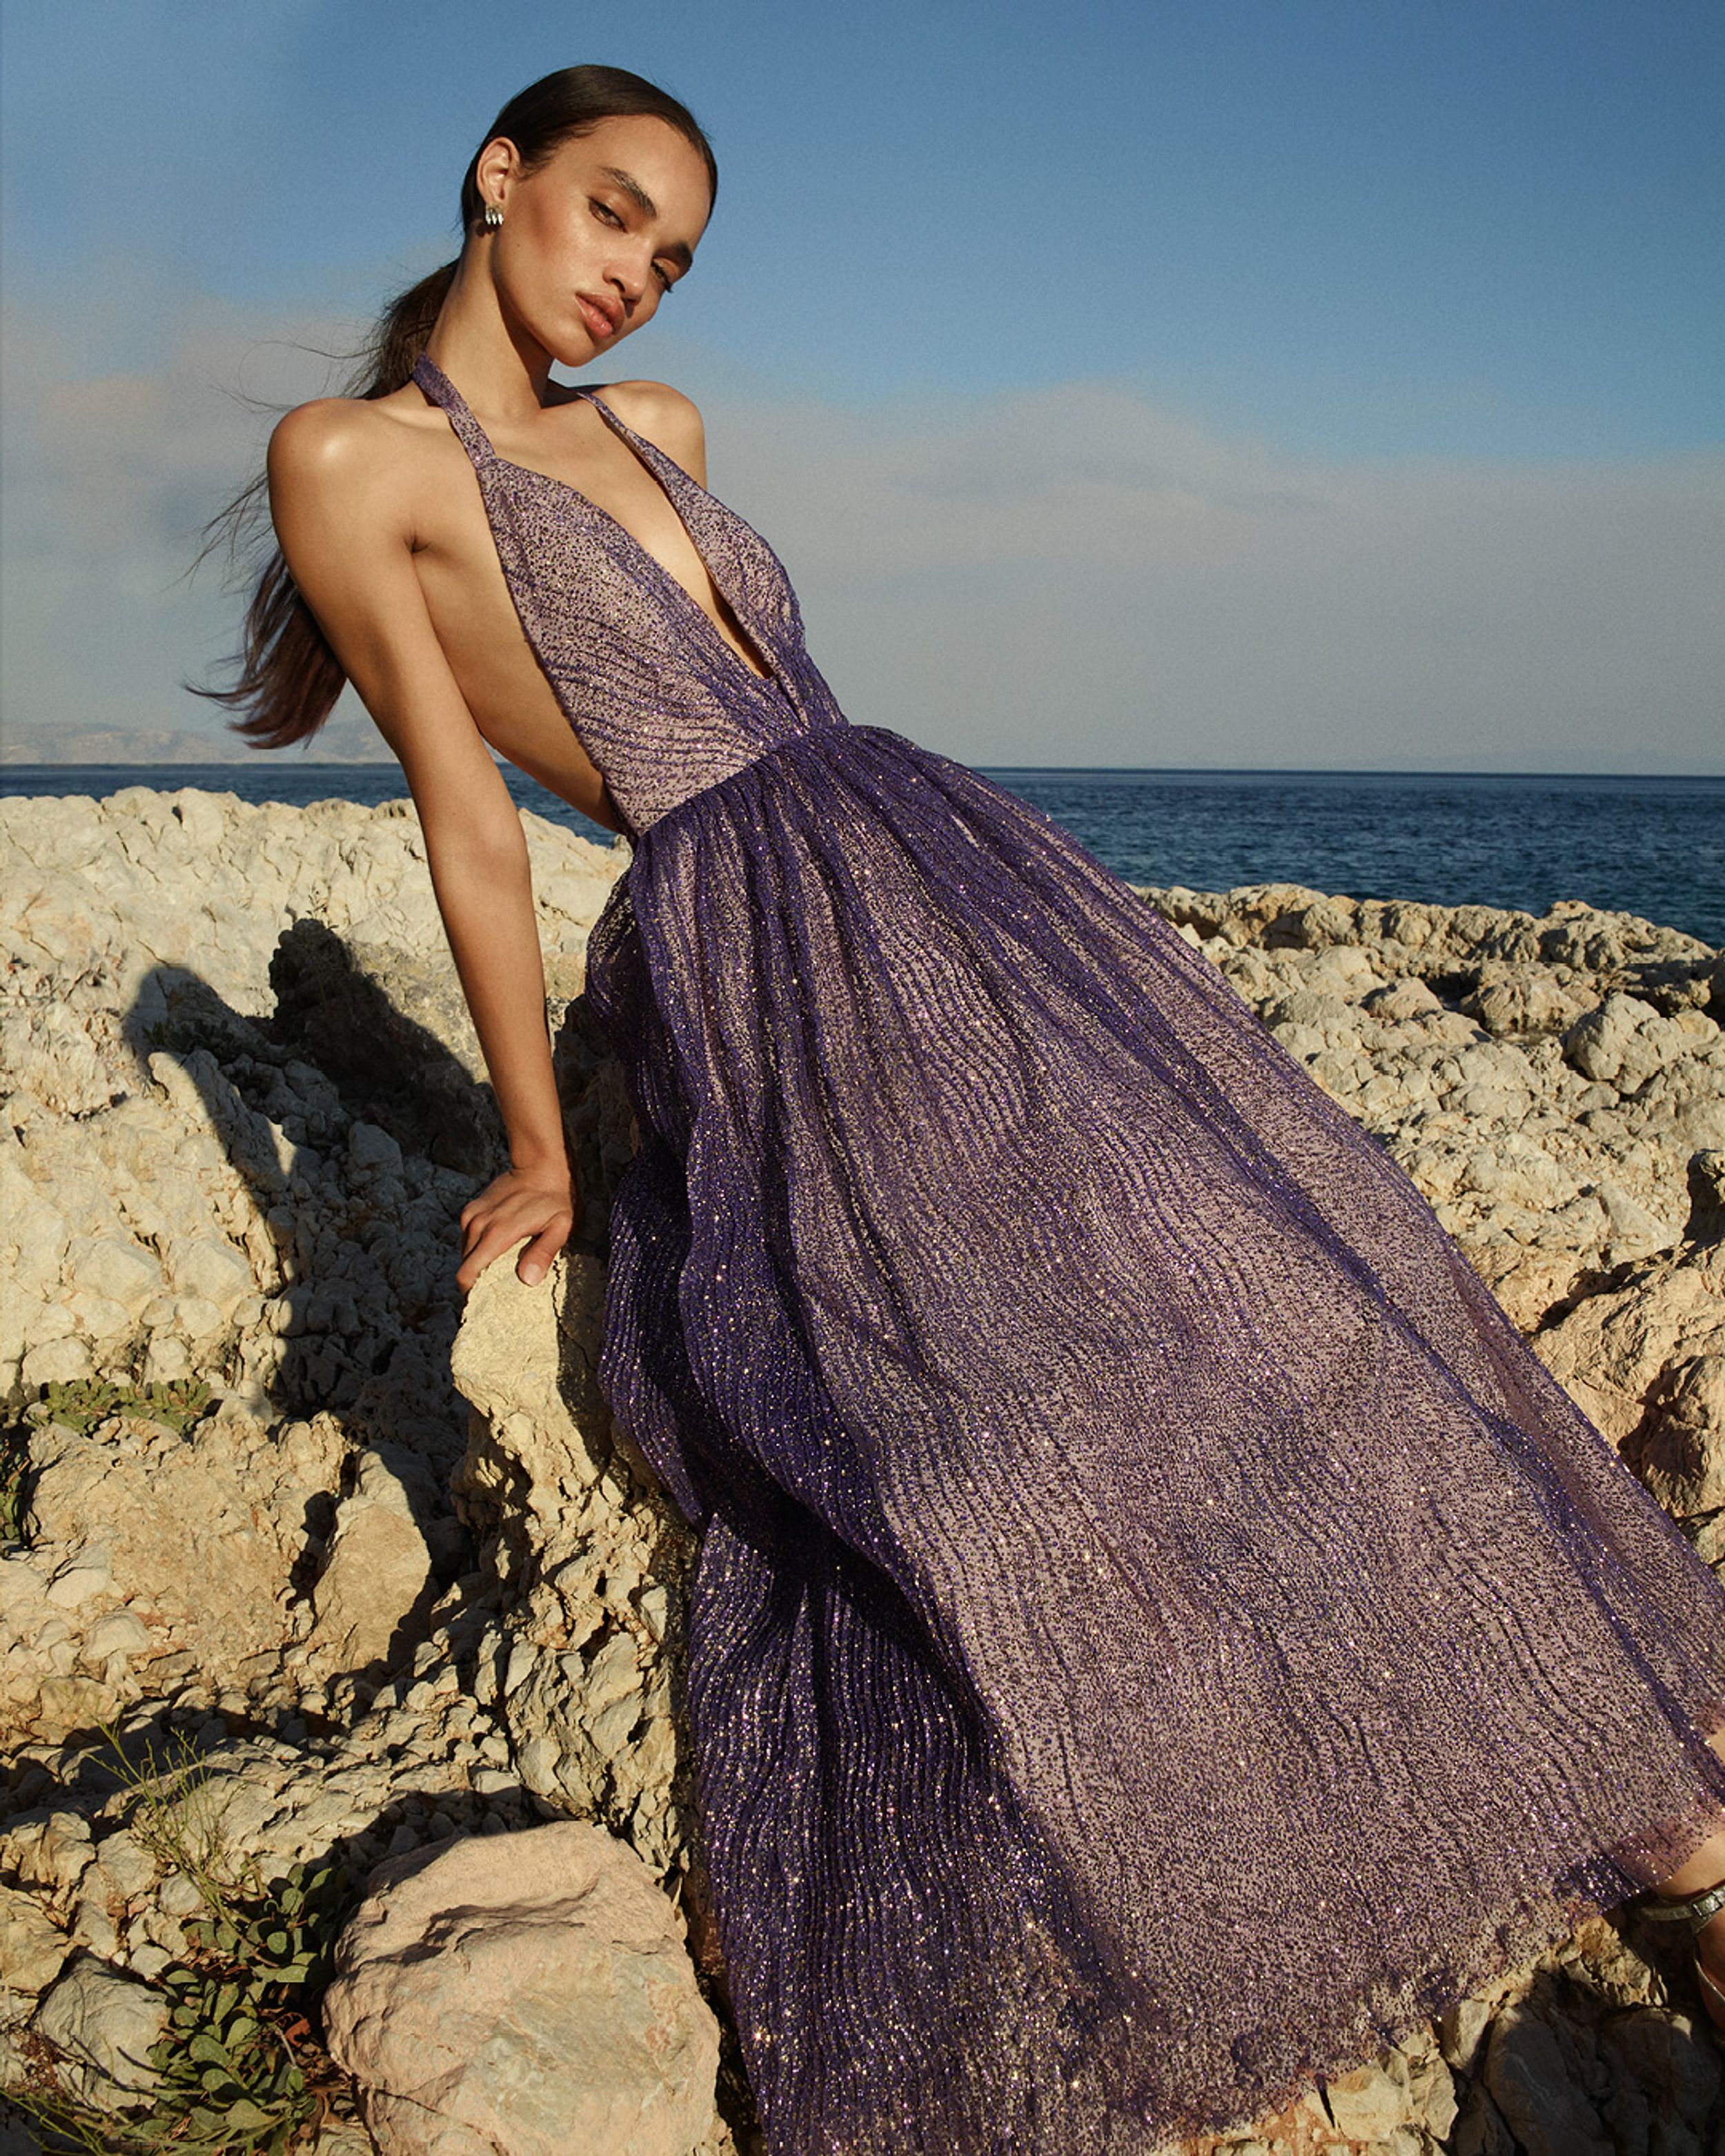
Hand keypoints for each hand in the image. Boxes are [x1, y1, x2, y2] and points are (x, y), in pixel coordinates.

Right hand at [457, 1162, 578, 1292]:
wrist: (541, 1164)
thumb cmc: (555, 1198)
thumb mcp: (561, 1226)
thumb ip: (544, 1253)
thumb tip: (527, 1280)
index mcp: (497, 1233)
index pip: (467, 1274)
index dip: (470, 1294)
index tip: (484, 1304)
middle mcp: (478, 1224)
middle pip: (464, 1267)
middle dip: (475, 1283)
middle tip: (497, 1292)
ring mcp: (472, 1215)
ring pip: (465, 1253)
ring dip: (477, 1264)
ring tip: (499, 1271)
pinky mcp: (472, 1209)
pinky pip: (468, 1238)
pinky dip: (478, 1249)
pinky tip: (497, 1251)